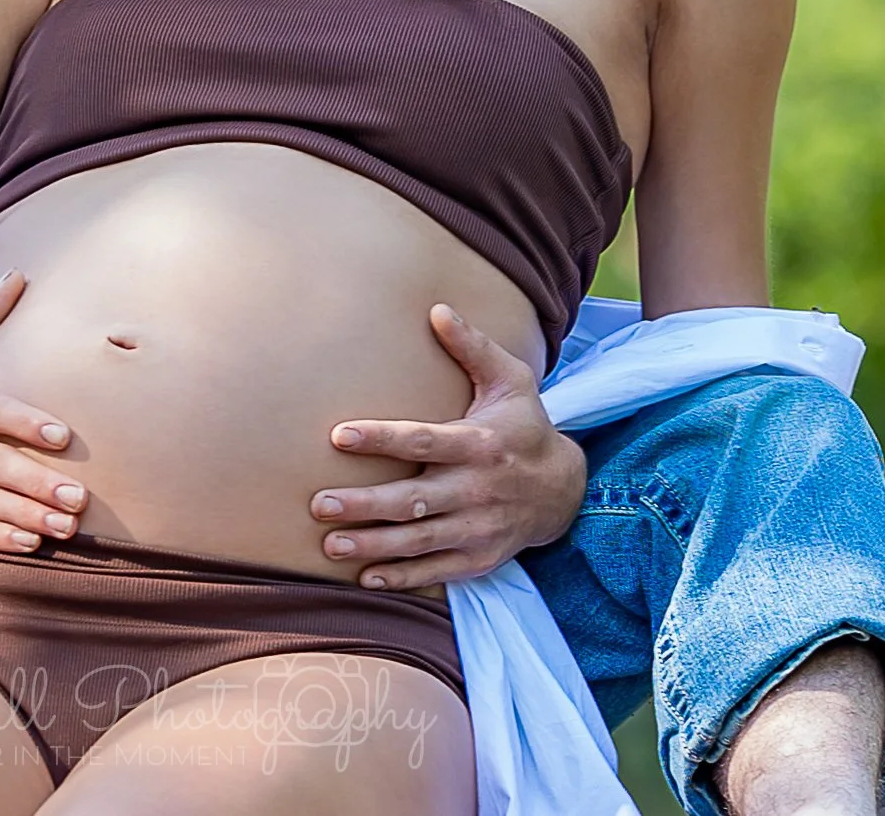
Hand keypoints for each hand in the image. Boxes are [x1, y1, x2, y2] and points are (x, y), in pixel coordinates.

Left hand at [311, 304, 585, 588]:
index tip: (339, 435)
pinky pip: (437, 572)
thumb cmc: (524, 425)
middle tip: (318, 504)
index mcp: (478, 444)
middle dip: (365, 505)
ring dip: (373, 546)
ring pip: (419, 541)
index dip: (382, 438)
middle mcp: (477, 489)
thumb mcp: (510, 381)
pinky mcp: (479, 558)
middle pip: (414, 500)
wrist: (565, 489)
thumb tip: (436, 308)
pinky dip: (402, 576)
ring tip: (331, 545)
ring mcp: (478, 528)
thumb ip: (472, 347)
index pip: (423, 441)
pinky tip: (366, 577)